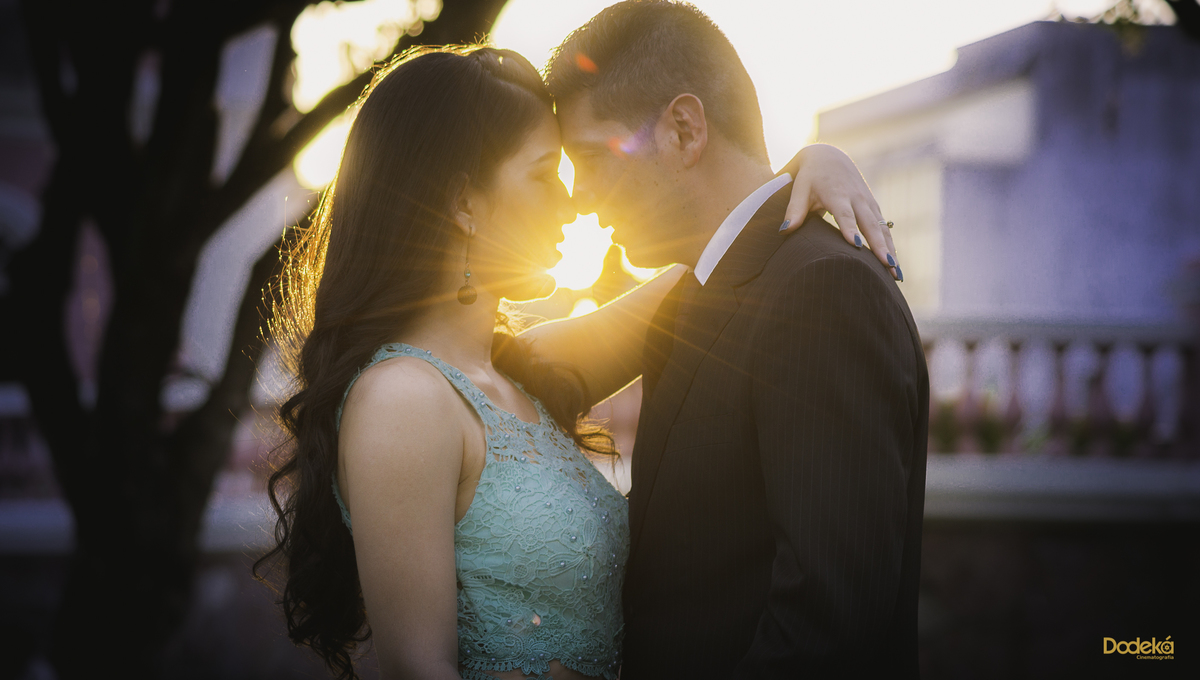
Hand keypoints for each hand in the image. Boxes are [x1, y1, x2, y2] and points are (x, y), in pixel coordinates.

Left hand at [777, 144, 900, 281]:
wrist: (829, 157)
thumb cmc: (810, 177)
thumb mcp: (799, 189)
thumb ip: (794, 210)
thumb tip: (784, 230)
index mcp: (837, 193)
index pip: (844, 214)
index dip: (850, 229)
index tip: (856, 245)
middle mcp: (857, 198)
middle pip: (870, 224)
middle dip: (879, 246)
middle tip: (887, 266)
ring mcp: (868, 202)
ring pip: (882, 228)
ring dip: (890, 250)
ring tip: (896, 274)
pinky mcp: (873, 207)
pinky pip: (884, 228)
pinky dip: (890, 245)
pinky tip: (894, 265)